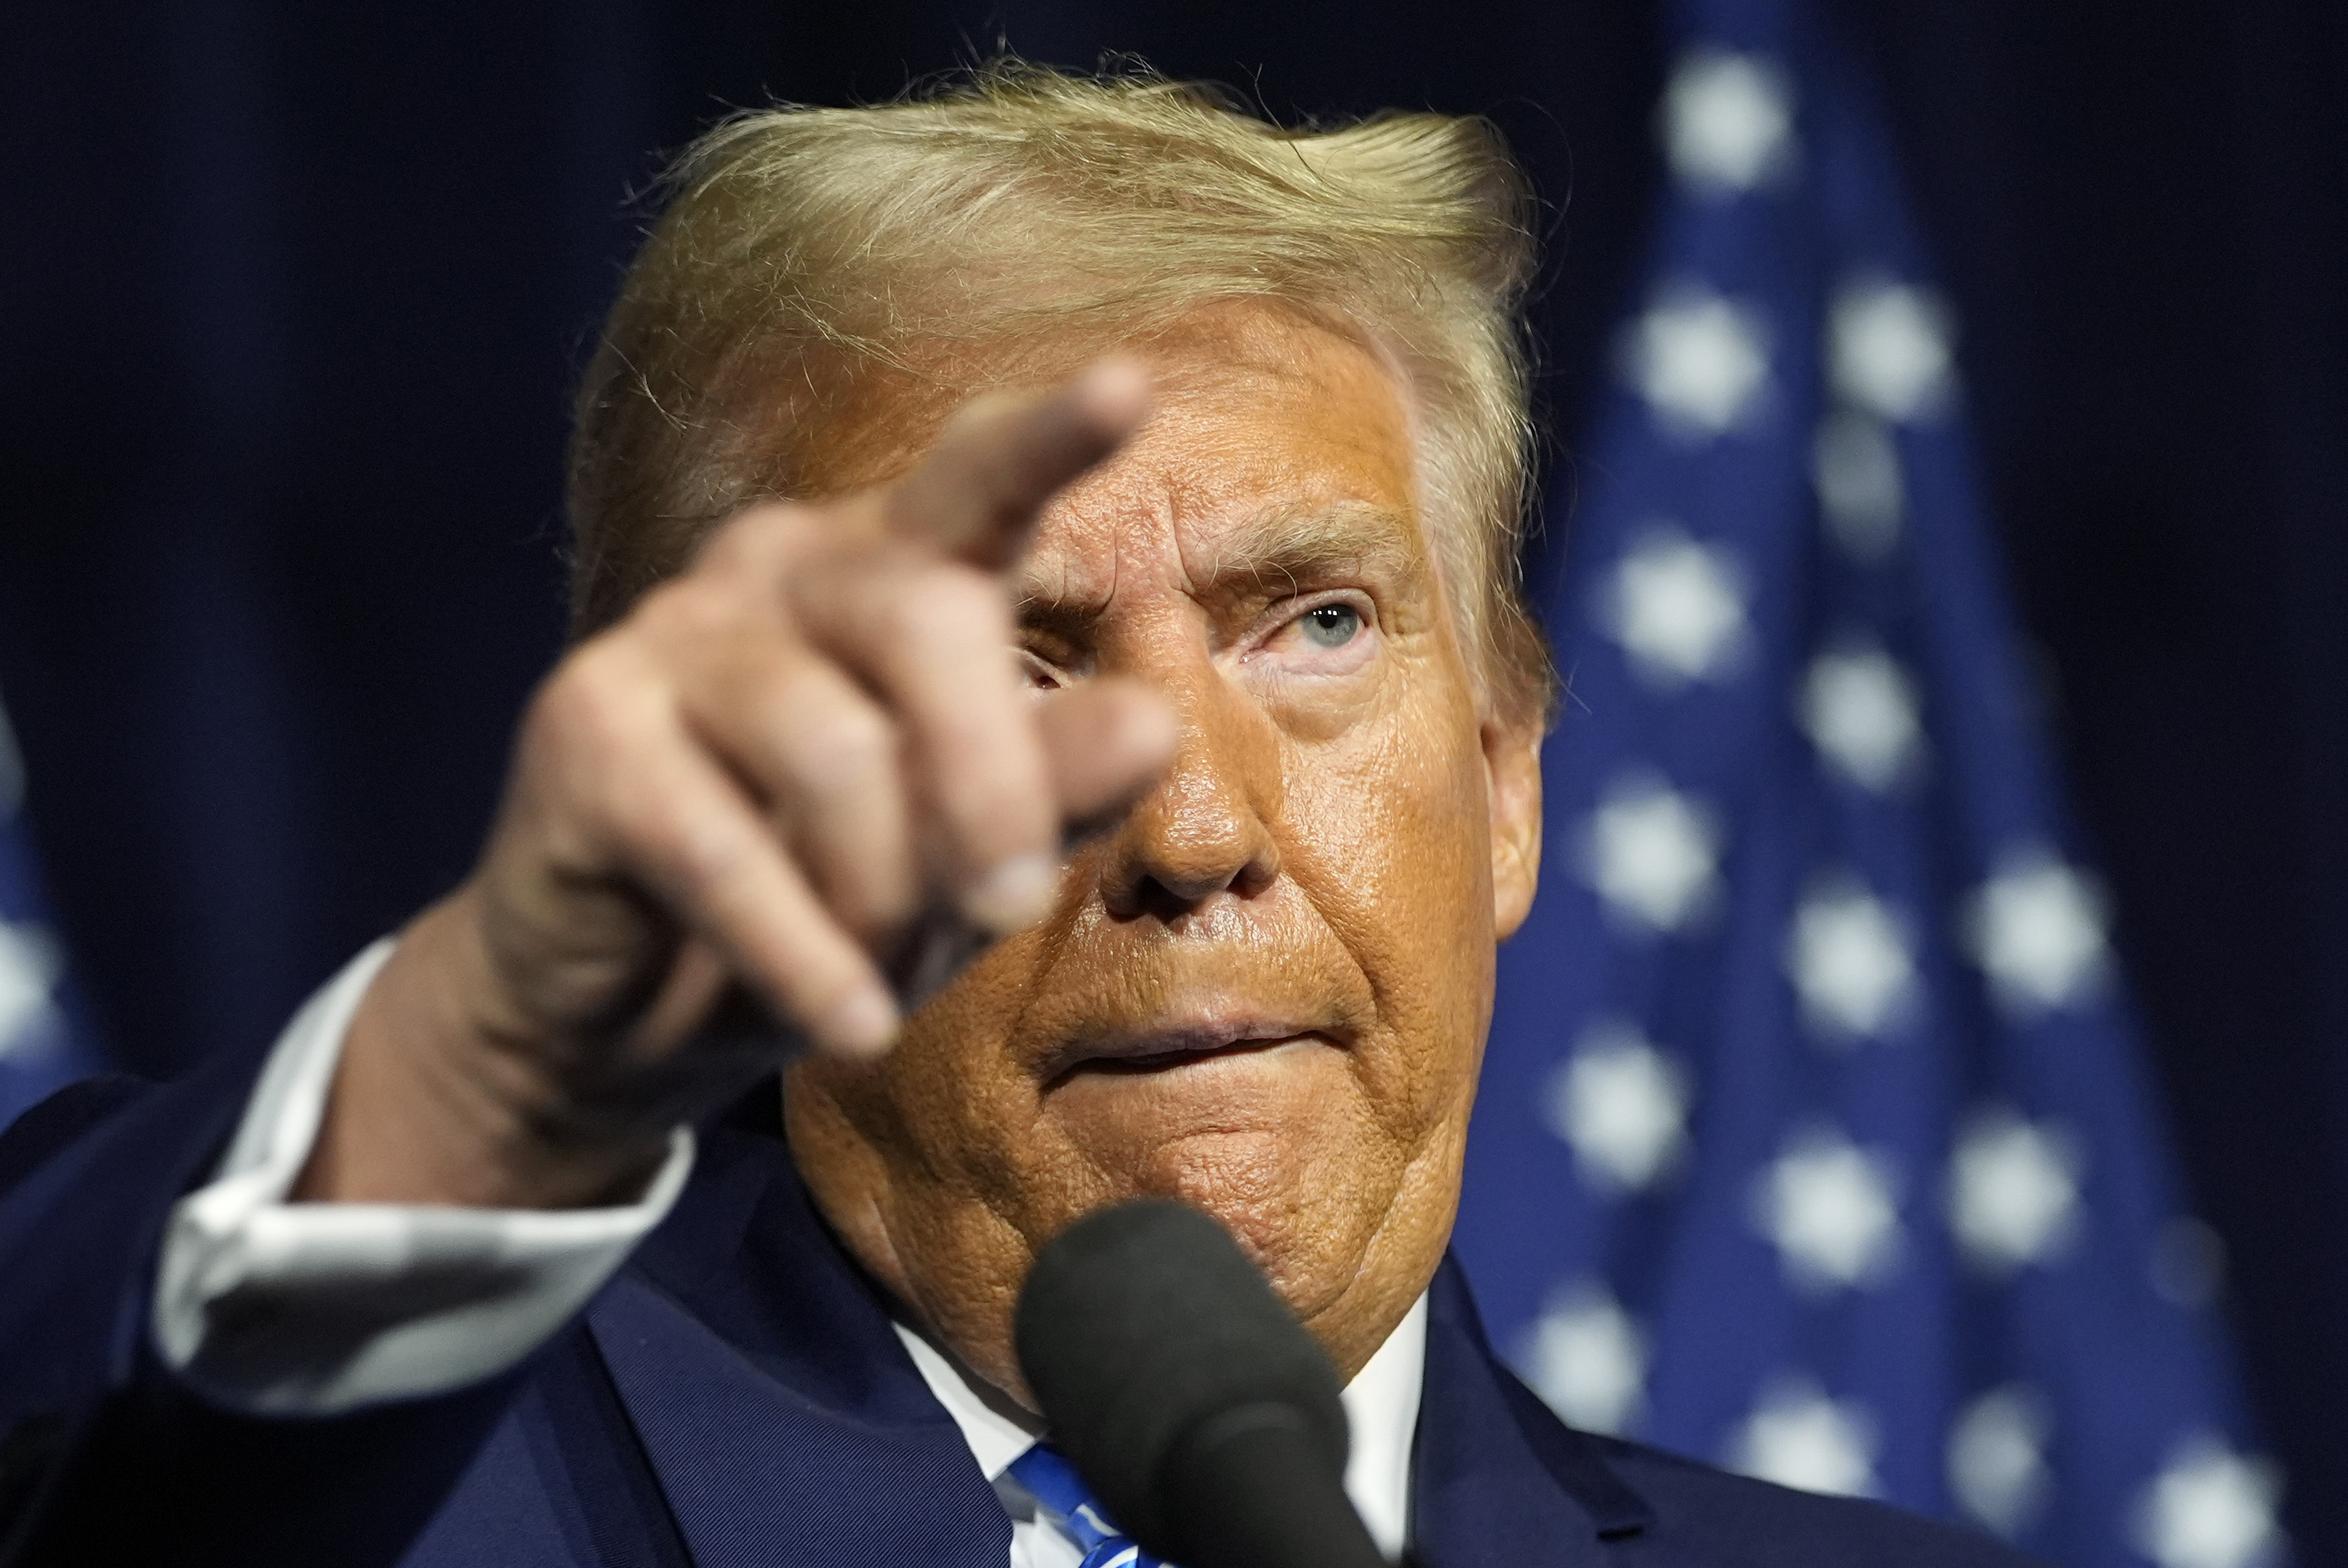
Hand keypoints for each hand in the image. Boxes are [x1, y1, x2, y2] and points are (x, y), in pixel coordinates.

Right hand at [297, 364, 1175, 1207]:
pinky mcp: (584, 722)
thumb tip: (1154, 720)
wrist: (635, 1008)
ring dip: (885, 897)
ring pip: (834, 751)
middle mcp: (780, 564)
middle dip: (992, 786)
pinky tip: (843, 1029)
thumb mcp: (968, 853)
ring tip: (887, 978)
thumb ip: (1054, 783)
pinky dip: (800, 956)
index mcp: (892, 569)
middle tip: (1016, 906)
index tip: (1131, 385)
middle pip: (928, 621)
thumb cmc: (831, 898)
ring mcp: (672, 631)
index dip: (1049, 439)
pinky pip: (722, 845)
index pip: (977, 484)